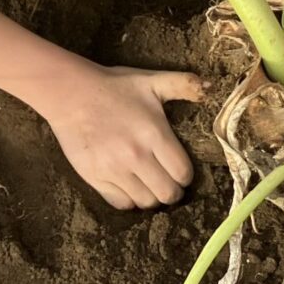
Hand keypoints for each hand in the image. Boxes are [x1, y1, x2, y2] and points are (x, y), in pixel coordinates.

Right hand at [35, 63, 203, 209]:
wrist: (71, 94)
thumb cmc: (114, 87)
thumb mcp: (152, 81)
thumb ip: (184, 84)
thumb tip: (212, 87)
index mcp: (155, 134)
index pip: (183, 173)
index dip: (185, 175)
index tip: (180, 171)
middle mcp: (136, 156)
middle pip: (167, 194)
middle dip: (172, 191)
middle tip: (168, 182)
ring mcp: (114, 170)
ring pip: (145, 202)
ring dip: (151, 196)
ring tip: (149, 184)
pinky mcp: (95, 178)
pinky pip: (121, 203)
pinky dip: (129, 199)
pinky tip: (129, 185)